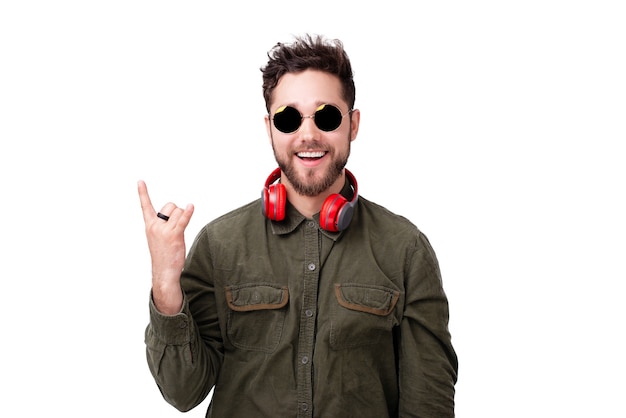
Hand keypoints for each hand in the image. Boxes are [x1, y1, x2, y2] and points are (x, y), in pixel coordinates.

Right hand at [138, 180, 194, 314]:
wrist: (164, 272)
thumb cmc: (163, 255)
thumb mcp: (158, 237)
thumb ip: (164, 224)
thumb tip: (179, 212)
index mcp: (149, 225)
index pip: (145, 206)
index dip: (143, 193)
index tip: (140, 181)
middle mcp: (155, 226)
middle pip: (170, 206)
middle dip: (176, 212)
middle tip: (175, 228)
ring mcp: (164, 230)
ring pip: (179, 212)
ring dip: (184, 218)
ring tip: (180, 233)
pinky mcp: (174, 235)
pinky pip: (183, 220)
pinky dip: (188, 213)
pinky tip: (191, 207)